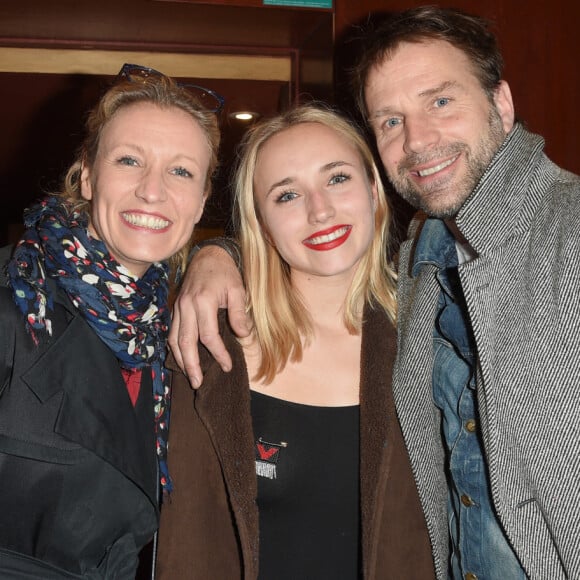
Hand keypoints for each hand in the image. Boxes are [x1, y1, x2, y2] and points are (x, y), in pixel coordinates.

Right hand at [169, 244, 248, 386]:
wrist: (208, 255)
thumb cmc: (225, 273)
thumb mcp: (238, 289)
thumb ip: (239, 313)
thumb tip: (243, 335)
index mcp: (203, 302)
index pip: (208, 336)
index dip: (218, 353)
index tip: (227, 365)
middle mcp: (186, 306)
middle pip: (185, 342)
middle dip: (191, 365)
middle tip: (198, 383)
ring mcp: (178, 307)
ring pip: (174, 339)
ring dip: (181, 360)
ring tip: (190, 376)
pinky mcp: (176, 308)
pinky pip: (172, 332)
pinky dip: (176, 347)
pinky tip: (183, 358)